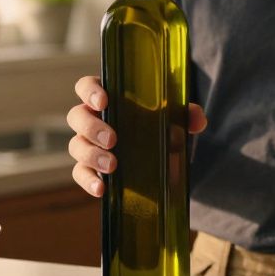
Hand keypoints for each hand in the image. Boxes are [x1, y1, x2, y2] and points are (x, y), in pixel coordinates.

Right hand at [65, 75, 207, 196]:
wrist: (161, 151)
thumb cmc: (159, 123)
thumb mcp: (174, 116)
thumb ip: (186, 113)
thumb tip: (197, 120)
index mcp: (108, 97)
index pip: (86, 86)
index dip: (89, 92)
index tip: (103, 102)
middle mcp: (92, 118)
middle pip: (77, 116)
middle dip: (91, 127)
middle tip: (113, 139)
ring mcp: (88, 143)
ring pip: (76, 146)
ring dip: (91, 155)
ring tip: (112, 166)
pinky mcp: (90, 167)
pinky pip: (80, 173)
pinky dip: (88, 181)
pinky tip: (102, 189)